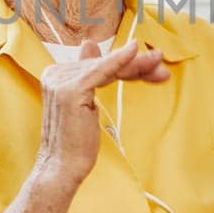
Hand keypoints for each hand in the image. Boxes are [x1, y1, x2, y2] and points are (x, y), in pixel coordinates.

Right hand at [36, 39, 168, 186]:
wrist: (62, 167)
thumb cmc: (75, 142)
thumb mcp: (84, 104)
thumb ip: (89, 76)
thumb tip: (88, 44)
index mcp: (56, 74)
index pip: (96, 64)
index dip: (123, 62)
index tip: (149, 62)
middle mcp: (55, 73)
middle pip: (102, 63)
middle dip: (134, 63)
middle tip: (158, 60)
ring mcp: (61, 80)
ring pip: (106, 67)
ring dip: (135, 64)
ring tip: (157, 62)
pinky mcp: (71, 90)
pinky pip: (101, 71)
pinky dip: (119, 60)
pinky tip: (134, 51)